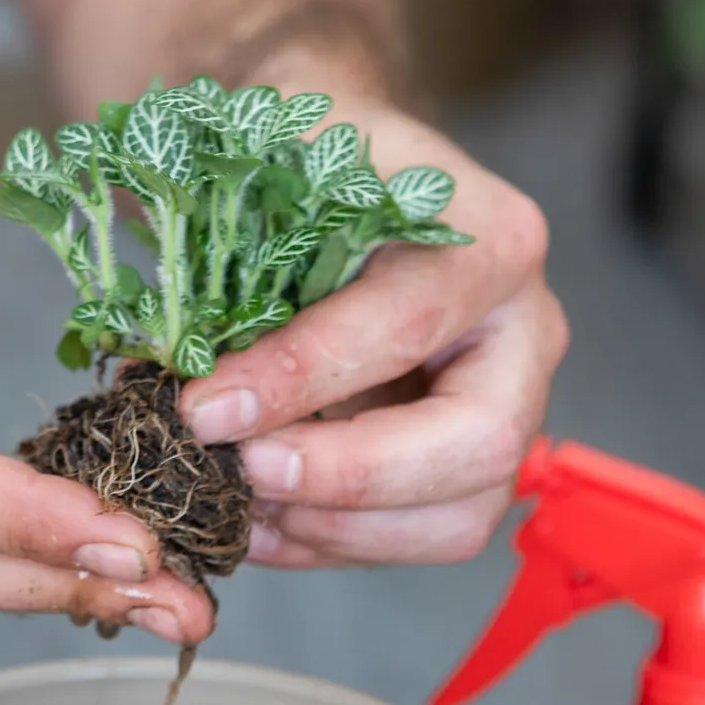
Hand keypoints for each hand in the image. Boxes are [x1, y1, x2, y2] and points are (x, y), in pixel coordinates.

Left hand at [178, 101, 566, 567]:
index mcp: (492, 238)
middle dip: (346, 476)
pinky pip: (419, 537)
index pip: (407, 324)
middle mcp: (525, 330)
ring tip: (237, 506)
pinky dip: (330, 544)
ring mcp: (511, 405)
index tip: (202, 410)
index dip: (302, 378)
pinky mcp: (472, 463)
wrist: (341, 165)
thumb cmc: (307, 160)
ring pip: (459, 514)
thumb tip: (179, 385)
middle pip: (477, 442)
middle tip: (240, 476)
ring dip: (337, 528)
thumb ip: (244, 263)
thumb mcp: (272, 172)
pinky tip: (256, 524)